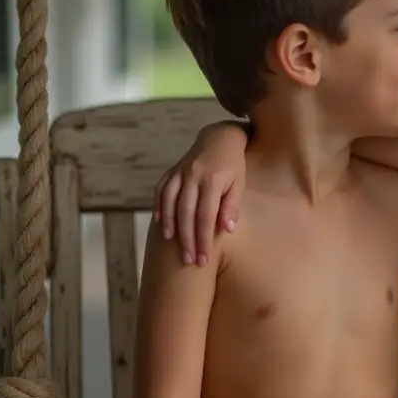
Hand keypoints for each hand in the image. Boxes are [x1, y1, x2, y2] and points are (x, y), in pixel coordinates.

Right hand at [153, 122, 247, 265]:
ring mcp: (180, 172)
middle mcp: (193, 175)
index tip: (204, 258)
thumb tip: (227, 230)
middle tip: (189, 260)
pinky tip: (160, 223)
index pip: (206, 216)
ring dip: (170, 226)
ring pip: (170, 202)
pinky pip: (161, 190)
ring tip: (173, 246)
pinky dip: (159, 207)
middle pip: (186, 213)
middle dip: (187, 239)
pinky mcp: (172, 171)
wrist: (219, 138)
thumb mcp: (239, 184)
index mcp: (213, 180)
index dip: (204, 239)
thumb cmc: (233, 166)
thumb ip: (232, 206)